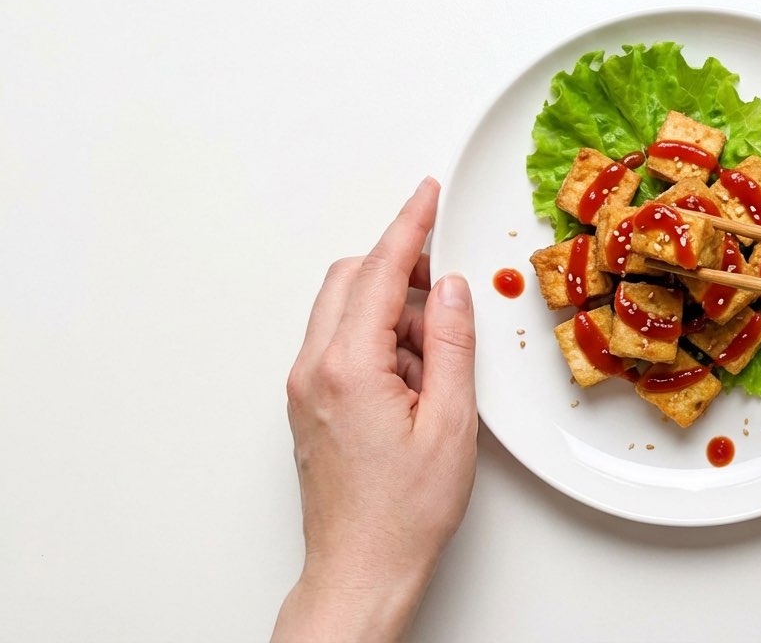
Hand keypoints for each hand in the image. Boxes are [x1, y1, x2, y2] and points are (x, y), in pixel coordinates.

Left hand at [272, 178, 476, 642]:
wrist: (362, 569)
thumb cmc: (403, 512)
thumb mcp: (450, 422)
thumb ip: (449, 343)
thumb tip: (450, 288)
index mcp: (348, 367)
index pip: (377, 272)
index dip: (408, 226)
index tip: (427, 195)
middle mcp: (314, 370)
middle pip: (349, 281)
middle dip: (398, 269)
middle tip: (446, 286)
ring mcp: (306, 388)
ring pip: (344, 312)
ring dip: (391, 313)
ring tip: (438, 364)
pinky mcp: (311, 405)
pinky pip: (341, 346)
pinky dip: (379, 342)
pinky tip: (416, 380)